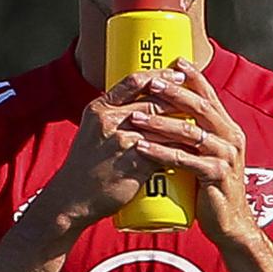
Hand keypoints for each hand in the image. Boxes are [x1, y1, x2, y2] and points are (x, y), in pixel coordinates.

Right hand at [38, 68, 182, 232]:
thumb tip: (141, 103)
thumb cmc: (84, 165)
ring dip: (184, 123)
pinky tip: (193, 148)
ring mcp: (123, 142)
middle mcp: (110, 121)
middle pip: (154, 101)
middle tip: (196, 98)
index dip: (159, 75)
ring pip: (164, 126)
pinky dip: (180, 149)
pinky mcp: (135, 165)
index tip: (177, 74)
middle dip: (179, 98)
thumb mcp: (92, 130)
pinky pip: (165, 152)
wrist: (72, 198)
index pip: (133, 81)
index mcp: (99, 108)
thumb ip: (113, 115)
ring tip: (200, 122)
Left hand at [128, 57, 259, 245]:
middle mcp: (231, 138)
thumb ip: (195, 137)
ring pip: (190, 132)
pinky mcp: (216, 176)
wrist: (230, 224)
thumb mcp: (207, 156)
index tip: (176, 59)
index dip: (194, 76)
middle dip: (175, 92)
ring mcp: (225, 157)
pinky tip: (142, 147)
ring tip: (135, 116)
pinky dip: (161, 152)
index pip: (210, 96)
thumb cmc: (212, 189)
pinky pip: (185, 160)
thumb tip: (170, 115)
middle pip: (201, 108)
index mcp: (228, 129)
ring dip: (161, 122)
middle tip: (151, 82)